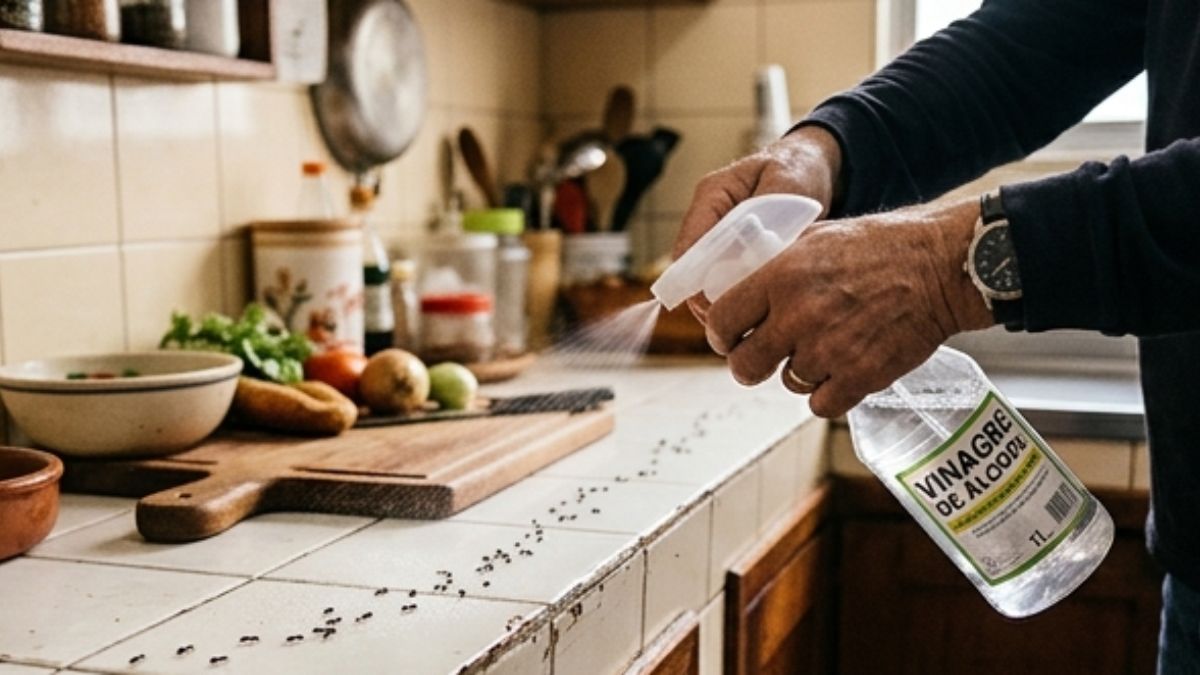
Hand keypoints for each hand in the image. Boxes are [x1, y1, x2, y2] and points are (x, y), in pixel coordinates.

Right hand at [674, 126, 842, 321]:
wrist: (810, 164)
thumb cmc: (798, 168)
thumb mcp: (789, 184)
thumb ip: (769, 217)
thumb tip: (753, 253)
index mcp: (713, 196)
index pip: (689, 246)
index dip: (697, 281)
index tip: (719, 307)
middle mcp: (707, 218)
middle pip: (693, 271)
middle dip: (712, 300)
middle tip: (740, 323)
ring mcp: (717, 237)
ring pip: (706, 282)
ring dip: (726, 303)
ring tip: (752, 325)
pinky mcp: (731, 252)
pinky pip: (725, 282)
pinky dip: (740, 298)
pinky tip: (760, 315)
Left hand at [704, 198, 994, 417]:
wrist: (940, 266)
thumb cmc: (881, 246)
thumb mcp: (816, 237)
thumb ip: (776, 267)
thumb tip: (741, 287)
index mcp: (781, 277)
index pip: (722, 321)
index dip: (721, 334)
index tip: (729, 337)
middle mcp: (798, 316)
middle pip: (745, 365)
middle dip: (748, 365)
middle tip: (760, 359)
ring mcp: (829, 350)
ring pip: (787, 383)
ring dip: (799, 372)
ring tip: (822, 350)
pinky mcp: (859, 377)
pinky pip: (821, 404)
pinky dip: (828, 393)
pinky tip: (840, 372)